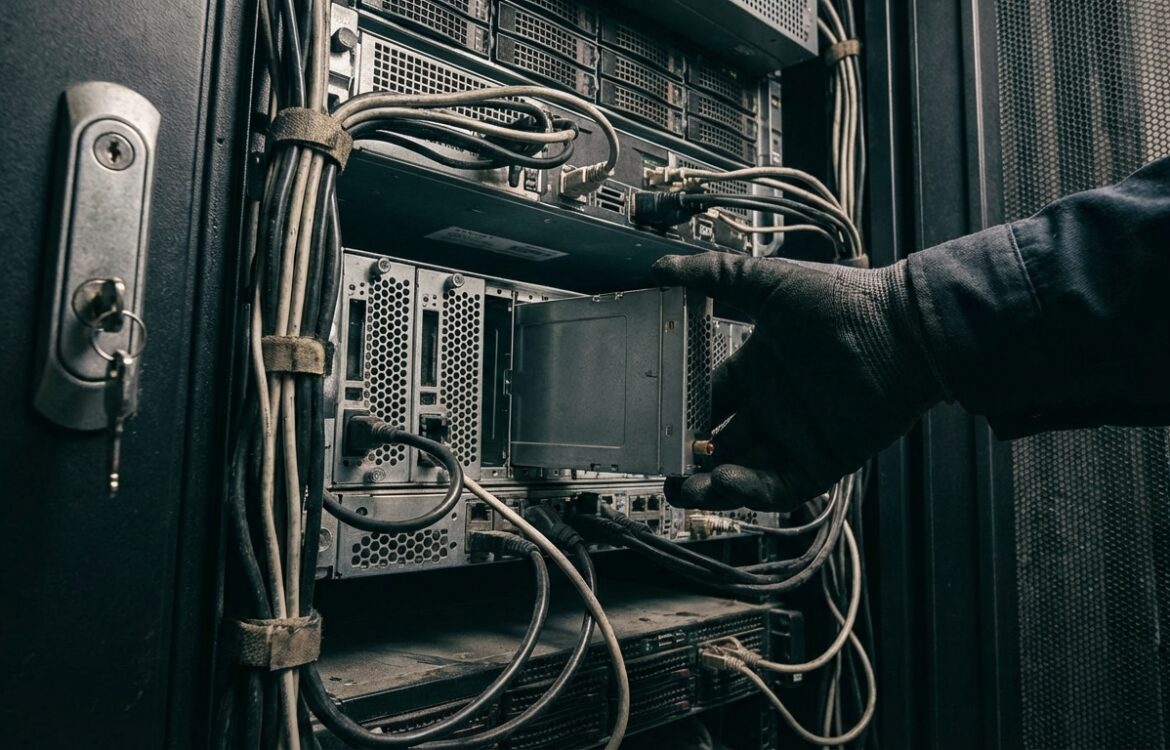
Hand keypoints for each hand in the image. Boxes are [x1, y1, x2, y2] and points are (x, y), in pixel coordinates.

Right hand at [654, 253, 941, 511]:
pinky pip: (780, 486)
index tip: (652, 422)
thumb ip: (716, 277)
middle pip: (719, 443)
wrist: (906, 331)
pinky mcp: (823, 460)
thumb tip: (663, 267)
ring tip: (686, 488)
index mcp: (756, 368)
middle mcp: (773, 405)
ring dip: (713, 483)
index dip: (679, 413)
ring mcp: (797, 435)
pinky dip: (752, 490)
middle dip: (689, 460)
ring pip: (743, 471)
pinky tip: (728, 480)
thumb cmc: (844, 301)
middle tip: (664, 470)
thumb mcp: (769, 284)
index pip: (707, 398)